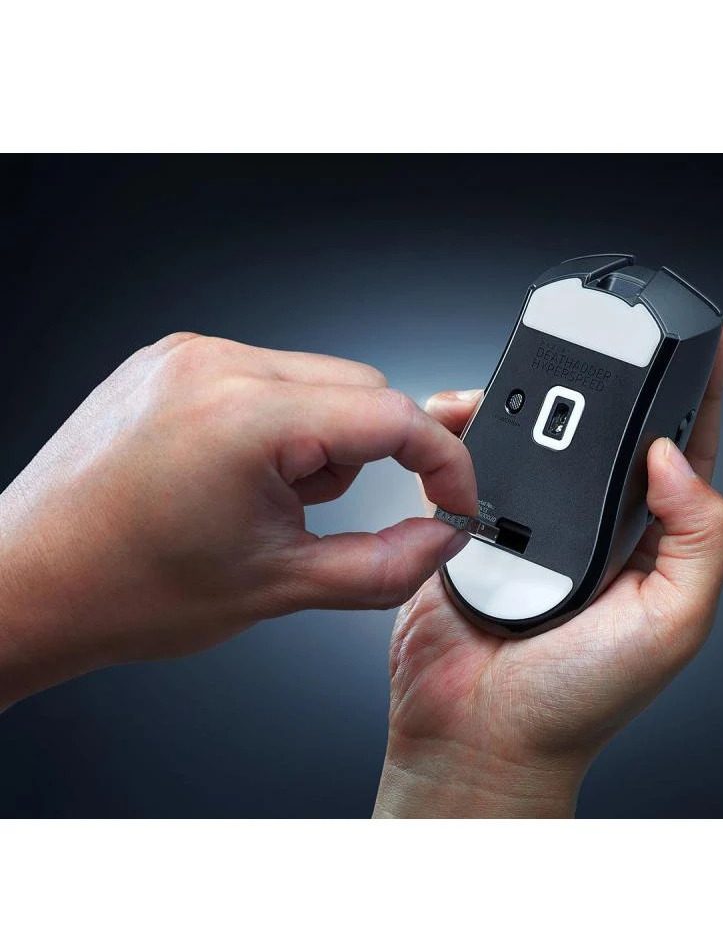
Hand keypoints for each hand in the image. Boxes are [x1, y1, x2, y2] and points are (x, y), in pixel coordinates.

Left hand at [0, 333, 475, 708]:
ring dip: (324, 442)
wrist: (28, 582)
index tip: (455, 499)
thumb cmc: (123, 588)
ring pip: (319, 382)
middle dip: (374, 456)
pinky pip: (268, 378)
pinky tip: (238, 476)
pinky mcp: (172, 362)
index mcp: (242, 417)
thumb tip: (440, 539)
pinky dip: (283, 426)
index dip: (443, 463)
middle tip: (324, 515)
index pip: (392, 416)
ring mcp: (188, 357)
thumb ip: (385, 567)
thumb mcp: (278, 587)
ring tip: (263, 501)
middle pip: (363, 389)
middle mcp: (214, 366)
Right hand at [374, 326, 722, 816]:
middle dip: (606, 382)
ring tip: (524, 376)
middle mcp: (595, 526)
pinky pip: (470, 461)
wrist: (478, 735)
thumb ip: (699, 537)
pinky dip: (463, 432)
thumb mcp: (674, 623)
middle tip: (600, 338)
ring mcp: (533, 521)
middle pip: (606, 430)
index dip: (697, 392)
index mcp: (652, 540)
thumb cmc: (578, 701)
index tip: (702, 338)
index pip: (685, 449)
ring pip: (536, 438)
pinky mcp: (473, 524)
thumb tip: (671, 455)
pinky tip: (462, 418)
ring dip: (528, 401)